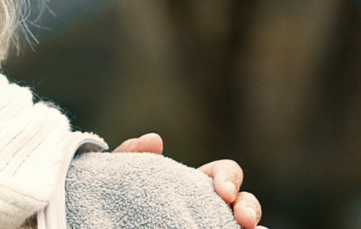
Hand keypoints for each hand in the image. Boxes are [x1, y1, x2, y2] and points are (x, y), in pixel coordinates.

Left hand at [112, 134, 264, 228]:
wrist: (107, 220)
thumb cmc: (118, 199)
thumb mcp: (120, 178)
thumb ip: (130, 157)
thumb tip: (153, 140)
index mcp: (197, 184)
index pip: (226, 172)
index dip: (229, 177)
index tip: (223, 191)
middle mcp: (212, 207)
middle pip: (246, 201)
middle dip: (249, 207)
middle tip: (243, 220)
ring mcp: (213, 224)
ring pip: (249, 225)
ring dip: (254, 226)